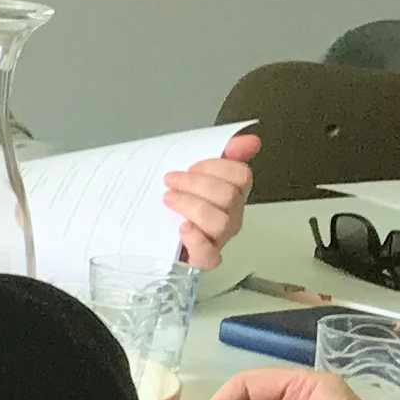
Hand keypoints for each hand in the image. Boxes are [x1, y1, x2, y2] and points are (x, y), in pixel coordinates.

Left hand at [166, 134, 258, 270]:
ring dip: (190, 206)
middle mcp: (230, 216)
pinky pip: (210, 256)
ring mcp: (218, 238)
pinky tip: (182, 229)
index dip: (215, 166)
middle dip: (195, 183)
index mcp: (232, 193)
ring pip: (220, 222)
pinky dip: (196, 240)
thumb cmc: (177, 200)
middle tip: (171, 181)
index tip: (190, 166)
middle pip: (228, 196)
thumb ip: (223, 151)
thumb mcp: (195, 171)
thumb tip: (250, 140)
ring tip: (168, 200)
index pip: (241, 175)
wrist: (149, 232)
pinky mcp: (201, 259)